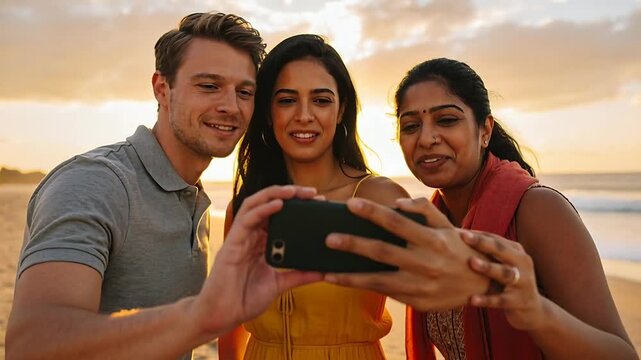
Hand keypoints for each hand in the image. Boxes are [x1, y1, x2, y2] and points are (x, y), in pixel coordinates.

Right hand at [192, 185, 323, 335]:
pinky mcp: (232, 243)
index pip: (279, 216)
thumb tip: (323, 272)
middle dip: (290, 195)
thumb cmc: (245, 299)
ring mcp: (240, 238)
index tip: (318, 203)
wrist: (222, 315)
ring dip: (275, 194)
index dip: (297, 206)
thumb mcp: (279, 285)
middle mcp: (250, 236)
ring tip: (294, 191)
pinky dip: (262, 209)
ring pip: (255, 205)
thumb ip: (298, 276)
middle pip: (269, 205)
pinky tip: (278, 204)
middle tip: (312, 193)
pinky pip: (246, 220)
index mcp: (261, 243)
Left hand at [324, 197, 489, 311]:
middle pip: (383, 252)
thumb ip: (423, 210)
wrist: (482, 285)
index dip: (373, 212)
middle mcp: (427, 263)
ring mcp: (421, 286)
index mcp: (433, 240)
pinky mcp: (417, 302)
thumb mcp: (447, 226)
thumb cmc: (457, 248)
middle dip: (354, 245)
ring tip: (326, 271)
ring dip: (350, 276)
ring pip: (379, 281)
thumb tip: (397, 204)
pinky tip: (343, 282)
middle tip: (328, 238)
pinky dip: (363, 288)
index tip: (351, 204)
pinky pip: (385, 294)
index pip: (397, 222)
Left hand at [462, 230, 544, 329]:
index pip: (495, 239)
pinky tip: (472, 299)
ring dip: (488, 267)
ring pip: (504, 273)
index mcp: (516, 252)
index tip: (458, 230)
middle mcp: (522, 263)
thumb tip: (457, 236)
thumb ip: (486, 253)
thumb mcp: (502, 265)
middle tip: (465, 237)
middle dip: (482, 243)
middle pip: (501, 250)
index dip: (477, 234)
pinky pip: (501, 300)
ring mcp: (523, 282)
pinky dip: (487, 299)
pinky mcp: (519, 301)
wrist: (533, 310)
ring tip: (471, 262)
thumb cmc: (508, 282)